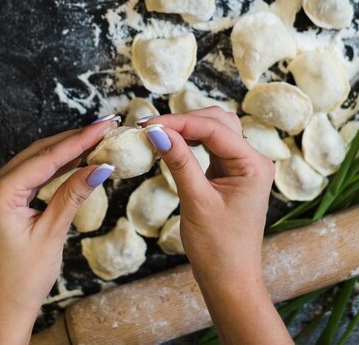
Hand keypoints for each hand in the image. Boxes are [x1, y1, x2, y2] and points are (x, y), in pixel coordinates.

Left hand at [0, 116, 117, 344]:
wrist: (1, 311)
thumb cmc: (22, 280)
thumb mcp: (52, 234)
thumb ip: (73, 194)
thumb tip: (100, 167)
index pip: (47, 158)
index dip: (79, 139)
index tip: (103, 125)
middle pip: (39, 153)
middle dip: (73, 139)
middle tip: (104, 127)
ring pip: (35, 160)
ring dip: (65, 150)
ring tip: (94, 138)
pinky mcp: (0, 200)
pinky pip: (29, 174)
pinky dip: (53, 166)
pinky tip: (74, 159)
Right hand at [143, 108, 292, 344]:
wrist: (229, 280)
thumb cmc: (218, 248)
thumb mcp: (196, 200)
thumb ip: (179, 162)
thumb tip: (157, 131)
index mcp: (253, 165)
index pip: (214, 129)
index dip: (180, 122)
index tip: (149, 123)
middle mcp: (252, 160)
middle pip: (217, 122)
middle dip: (184, 121)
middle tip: (150, 126)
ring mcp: (242, 166)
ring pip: (214, 130)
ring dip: (187, 128)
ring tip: (158, 132)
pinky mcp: (229, 173)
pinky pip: (210, 146)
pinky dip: (190, 142)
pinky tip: (173, 144)